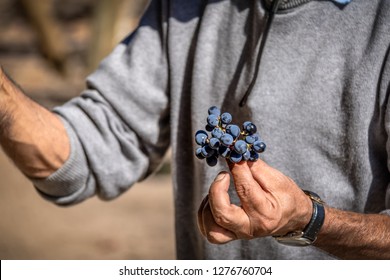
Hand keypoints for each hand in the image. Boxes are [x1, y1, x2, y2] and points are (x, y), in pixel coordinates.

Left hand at [197, 159, 312, 243]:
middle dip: (216, 191)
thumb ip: (255, 167)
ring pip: (212, 229)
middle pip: (222, 215)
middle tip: (223, 175)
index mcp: (266, 213)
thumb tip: (235, 153)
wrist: (292, 218)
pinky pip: (211, 232)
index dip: (236, 169)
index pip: (245, 189)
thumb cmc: (285, 197)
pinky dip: (205, 215)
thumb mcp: (277, 179)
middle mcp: (250, 228)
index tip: (231, 154)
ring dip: (208, 206)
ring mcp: (239, 234)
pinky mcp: (231, 235)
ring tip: (218, 189)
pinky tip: (213, 200)